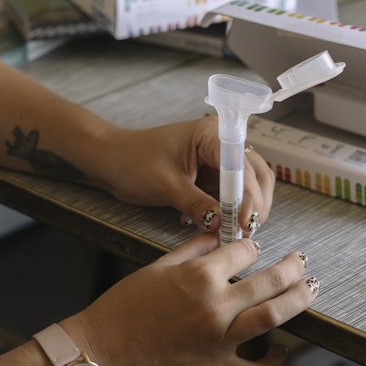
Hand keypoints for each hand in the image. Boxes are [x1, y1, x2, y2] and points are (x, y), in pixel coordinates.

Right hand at [60, 233, 316, 365]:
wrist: (102, 352)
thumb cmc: (123, 307)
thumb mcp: (156, 267)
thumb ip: (192, 249)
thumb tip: (217, 236)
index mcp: (199, 276)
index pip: (244, 252)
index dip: (251, 246)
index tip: (253, 248)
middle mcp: (215, 306)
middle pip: (270, 280)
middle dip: (291, 267)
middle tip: (301, 261)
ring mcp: (220, 341)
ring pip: (274, 316)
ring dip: (298, 300)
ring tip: (310, 288)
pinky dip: (275, 360)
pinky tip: (283, 349)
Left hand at [97, 116, 274, 234]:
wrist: (110, 161)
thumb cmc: (132, 162)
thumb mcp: (166, 185)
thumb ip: (197, 205)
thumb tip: (222, 225)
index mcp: (210, 134)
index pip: (241, 165)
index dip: (248, 195)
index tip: (244, 222)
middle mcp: (220, 143)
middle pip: (254, 174)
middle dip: (253, 204)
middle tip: (245, 231)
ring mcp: (217, 160)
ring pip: (246, 187)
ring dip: (242, 210)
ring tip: (232, 232)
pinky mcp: (210, 176)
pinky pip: (229, 196)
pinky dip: (227, 212)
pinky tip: (215, 225)